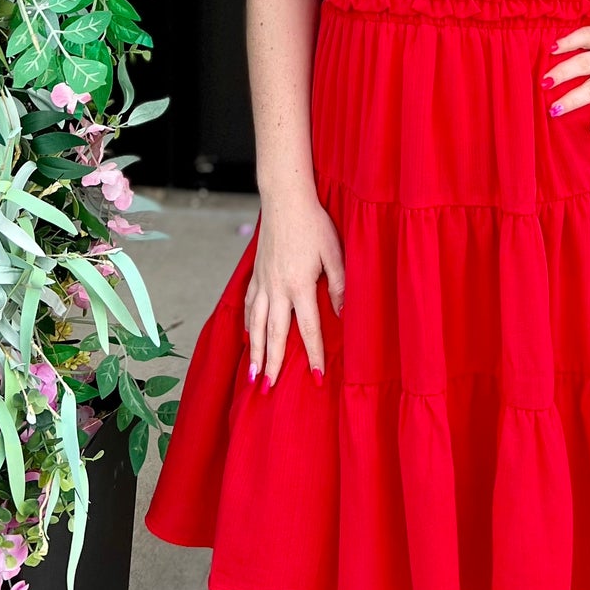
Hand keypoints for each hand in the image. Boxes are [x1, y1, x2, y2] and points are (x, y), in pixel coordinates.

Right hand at [243, 190, 344, 390]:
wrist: (284, 199)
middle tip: (268, 390)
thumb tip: (343, 313)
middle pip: (274, 334)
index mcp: (300, 284)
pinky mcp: (256, 273)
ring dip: (254, 352)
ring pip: (255, 324)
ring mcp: (263, 281)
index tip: (318, 378)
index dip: (314, 355)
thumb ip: (340, 284)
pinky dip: (247, 326)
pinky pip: (249, 306)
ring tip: (252, 375)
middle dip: (273, 364)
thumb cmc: (314, 223)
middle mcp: (278, 288)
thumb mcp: (334, 251)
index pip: (308, 328)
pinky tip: (247, 338)